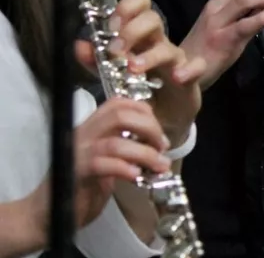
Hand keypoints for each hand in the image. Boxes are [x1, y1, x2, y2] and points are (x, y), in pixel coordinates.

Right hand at [27, 98, 170, 229]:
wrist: (46, 215)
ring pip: (114, 143)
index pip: (118, 104)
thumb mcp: (107, 160)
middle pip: (119, 115)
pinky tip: (136, 176)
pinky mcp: (75, 174)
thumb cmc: (80, 187)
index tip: (159, 132)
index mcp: (92, 128)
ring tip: (159, 166)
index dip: (144, 112)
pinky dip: (124, 168)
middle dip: (149, 127)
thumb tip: (157, 143)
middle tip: (162, 146)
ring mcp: (77, 153)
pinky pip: (101, 164)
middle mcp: (83, 135)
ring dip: (145, 153)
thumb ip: (126, 147)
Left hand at [76, 0, 205, 147]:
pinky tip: (177, 77)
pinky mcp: (190, 78)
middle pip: (153, 19)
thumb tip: (80, 45)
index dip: (128, 7)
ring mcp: (175, 60)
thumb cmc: (138, 91)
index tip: (112, 24)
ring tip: (133, 68)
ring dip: (150, 55)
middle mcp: (158, 43)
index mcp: (139, 37)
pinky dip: (189, 69)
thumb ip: (96, 61)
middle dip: (133, 30)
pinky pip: (196, 67)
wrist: (159, 120)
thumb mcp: (111, 76)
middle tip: (116, 49)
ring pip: (168, 46)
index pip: (140, 6)